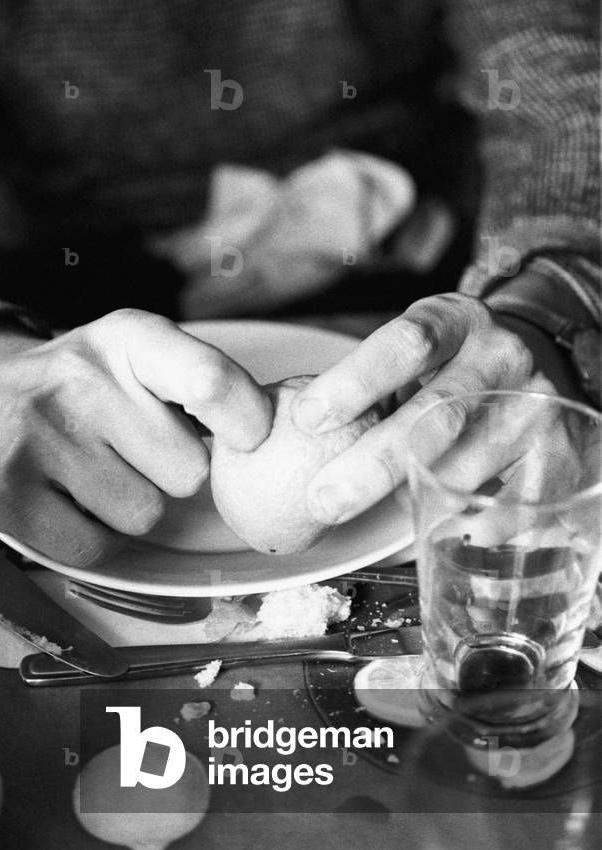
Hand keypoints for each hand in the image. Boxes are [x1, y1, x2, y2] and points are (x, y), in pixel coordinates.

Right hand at [0, 310, 270, 564]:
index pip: (207, 380)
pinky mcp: (6, 494)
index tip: (251, 438)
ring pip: (144, 515)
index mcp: (127, 339)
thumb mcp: (136, 353)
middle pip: (187, 472)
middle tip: (130, 449)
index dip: (245, 419)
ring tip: (91, 468)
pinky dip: (93, 536)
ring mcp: (38, 438)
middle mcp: (82, 381)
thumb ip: (200, 383)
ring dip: (129, 505)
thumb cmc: (79, 380)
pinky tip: (66, 497)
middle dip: (170, 472)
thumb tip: (270, 437)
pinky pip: (97, 549)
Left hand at [290, 293, 576, 525]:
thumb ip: (366, 381)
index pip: (406, 343)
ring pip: (472, 463)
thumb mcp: (414, 347)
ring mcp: (537, 402)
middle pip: (436, 414)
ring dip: (417, 498)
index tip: (306, 419)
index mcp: (455, 320)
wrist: (537, 353)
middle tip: (323, 500)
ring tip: (374, 514)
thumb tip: (287, 434)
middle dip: (372, 464)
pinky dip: (475, 523)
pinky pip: (518, 500)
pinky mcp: (563, 448)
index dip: (354, 381)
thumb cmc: (451, 361)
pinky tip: (441, 529)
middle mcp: (501, 356)